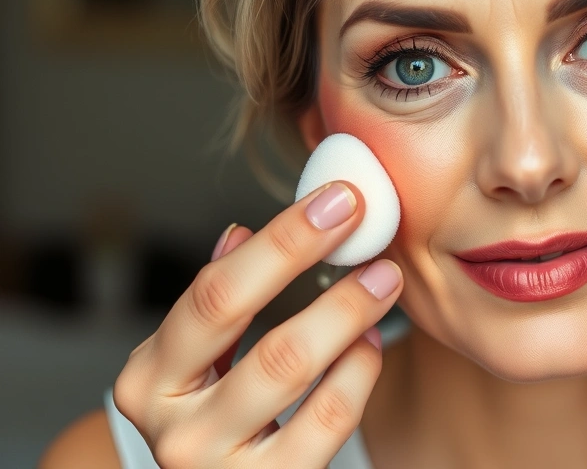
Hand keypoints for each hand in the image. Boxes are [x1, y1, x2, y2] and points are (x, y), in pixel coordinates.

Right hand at [113, 182, 403, 468]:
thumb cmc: (219, 423)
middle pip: (247, 324)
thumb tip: (241, 234)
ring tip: (383, 279)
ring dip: (347, 310)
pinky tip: (370, 343)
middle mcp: (172, 426)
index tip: (336, 200)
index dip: (280, 240)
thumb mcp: (198, 366)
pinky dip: (359, 369)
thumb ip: (218, 305)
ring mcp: (217, 464)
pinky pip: (330, 417)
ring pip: (291, 367)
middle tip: (365, 227)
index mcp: (147, 380)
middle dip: (310, 262)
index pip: (213, 291)